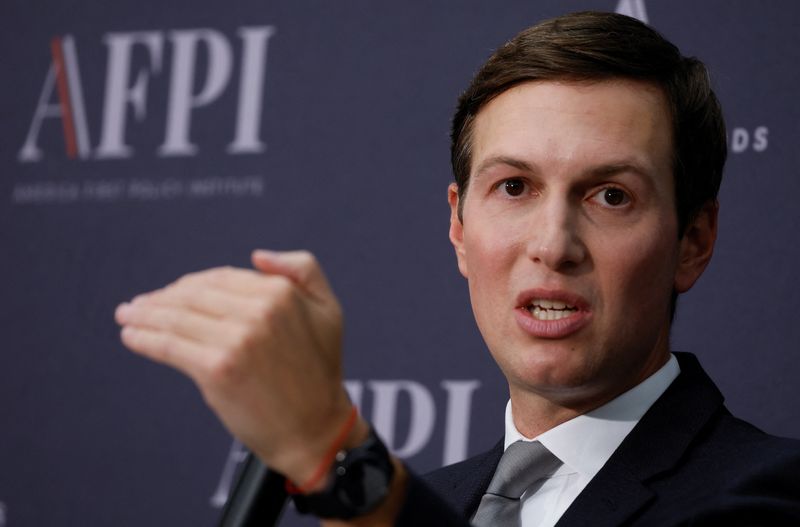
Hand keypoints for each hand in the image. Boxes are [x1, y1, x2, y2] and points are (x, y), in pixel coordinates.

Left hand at [114, 249, 353, 483]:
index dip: (191, 283)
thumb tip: (257, 255)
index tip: (172, 291)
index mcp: (282, 293)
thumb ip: (303, 271)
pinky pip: (170, 345)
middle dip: (162, 297)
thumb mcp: (329, 310)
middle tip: (139, 304)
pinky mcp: (217, 369)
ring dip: (144, 314)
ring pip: (178, 318)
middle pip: (194, 295)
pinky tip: (131, 335)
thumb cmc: (320, 372)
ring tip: (127, 315)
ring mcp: (237, 340)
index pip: (222, 279)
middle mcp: (259, 311)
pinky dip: (144, 338)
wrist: (315, 429)